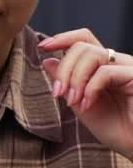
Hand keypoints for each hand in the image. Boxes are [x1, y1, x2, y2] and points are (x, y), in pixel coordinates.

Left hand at [39, 29, 132, 157]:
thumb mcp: (82, 105)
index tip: (43, 47)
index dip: (63, 39)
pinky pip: (105, 72)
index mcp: (104, 67)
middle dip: (64, 69)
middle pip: (83, 46)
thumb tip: (48, 61)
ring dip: (74, 78)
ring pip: (93, 54)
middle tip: (58, 93)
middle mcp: (117, 63)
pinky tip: (88, 106)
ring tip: (72, 101)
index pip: (84, 41)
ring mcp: (128, 68)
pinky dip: (90, 89)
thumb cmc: (115, 129)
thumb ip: (68, 84)